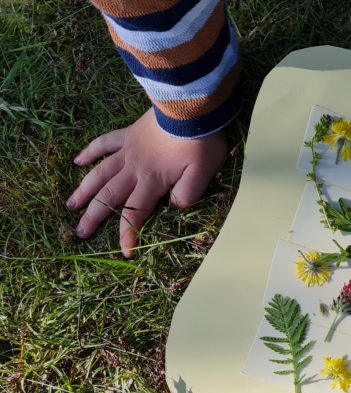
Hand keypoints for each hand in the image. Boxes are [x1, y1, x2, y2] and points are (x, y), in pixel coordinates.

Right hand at [67, 109, 226, 256]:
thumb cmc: (200, 143)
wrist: (189, 108)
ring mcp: (127, 150)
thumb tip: (173, 206)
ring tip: (71, 204)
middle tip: (80, 232)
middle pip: (110, 197)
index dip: (129, 234)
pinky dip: (89, 152)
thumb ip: (188, 195)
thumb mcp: (203, 175)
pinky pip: (103, 143)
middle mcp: (134, 169)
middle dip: (95, 217)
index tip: (124, 251)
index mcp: (152, 182)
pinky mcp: (127, 133)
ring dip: (85, 190)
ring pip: (100, 173)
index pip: (136, 213)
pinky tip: (77, 161)